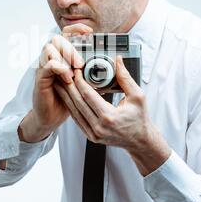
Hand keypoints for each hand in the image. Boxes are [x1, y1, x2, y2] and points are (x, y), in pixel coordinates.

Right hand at [20, 22, 92, 141]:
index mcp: (62, 56)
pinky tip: (67, 77)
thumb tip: (116, 67)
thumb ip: (94, 71)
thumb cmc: (68, 98)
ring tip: (76, 68)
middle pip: (57, 38)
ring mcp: (44, 67)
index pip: (66, 34)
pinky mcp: (40, 78)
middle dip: (71, 46)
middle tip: (82, 61)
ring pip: (49, 49)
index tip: (90, 31)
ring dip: (65, 56)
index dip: (76, 29)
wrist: (53, 116)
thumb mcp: (84, 82)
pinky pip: (47, 66)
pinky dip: (59, 68)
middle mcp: (51, 58)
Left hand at [53, 55, 170, 175]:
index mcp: (109, 117)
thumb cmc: (140, 119)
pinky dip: (72, 108)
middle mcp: (99, 127)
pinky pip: (77, 120)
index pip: (88, 95)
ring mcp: (94, 133)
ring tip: (61, 84)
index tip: (76, 70)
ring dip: (66, 97)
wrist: (140, 140)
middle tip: (64, 74)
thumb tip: (118, 60)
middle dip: (69, 86)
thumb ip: (125, 77)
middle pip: (78, 103)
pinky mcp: (91, 136)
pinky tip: (68, 98)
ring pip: (74, 112)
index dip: (80, 81)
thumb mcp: (137, 96)